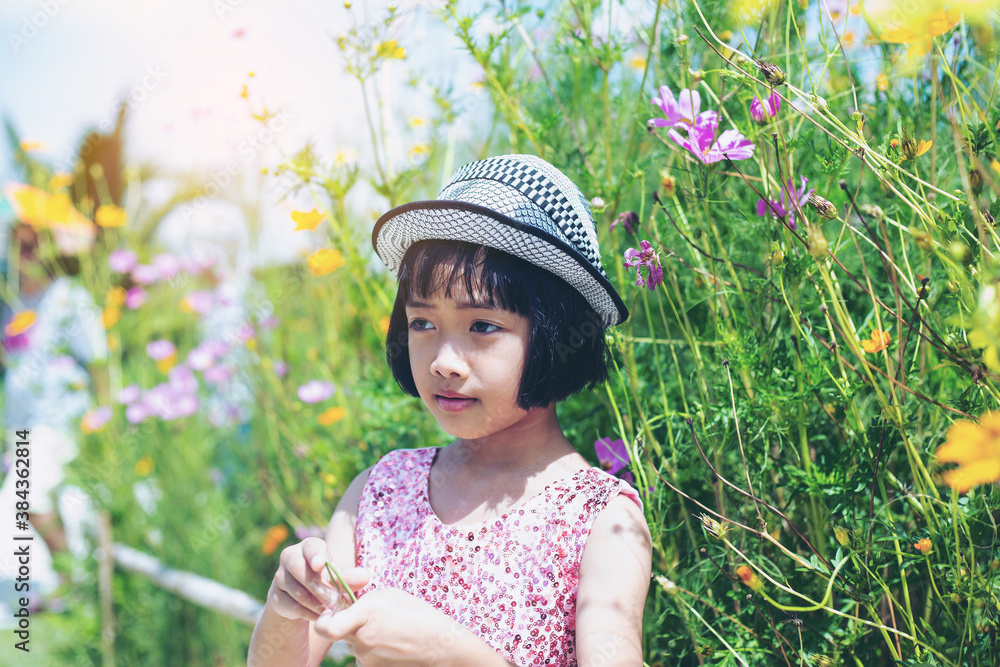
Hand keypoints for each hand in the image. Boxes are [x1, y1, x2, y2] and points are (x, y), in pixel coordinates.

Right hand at [266, 537, 368, 622]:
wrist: (302, 597)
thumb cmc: (325, 579)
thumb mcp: (337, 577)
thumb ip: (349, 577)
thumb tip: (365, 576)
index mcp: (308, 547)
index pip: (310, 547)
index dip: (315, 555)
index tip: (320, 565)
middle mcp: (290, 558)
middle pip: (299, 569)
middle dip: (318, 587)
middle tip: (333, 600)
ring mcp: (280, 577)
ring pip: (296, 591)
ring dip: (315, 603)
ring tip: (329, 610)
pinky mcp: (275, 596)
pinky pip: (291, 606)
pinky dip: (306, 613)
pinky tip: (318, 616)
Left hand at [314, 588, 471, 665]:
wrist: (439, 645)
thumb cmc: (417, 614)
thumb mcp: (389, 595)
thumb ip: (363, 599)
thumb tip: (344, 606)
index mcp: (365, 613)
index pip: (326, 626)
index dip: (322, 621)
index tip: (327, 615)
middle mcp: (362, 637)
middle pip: (340, 631)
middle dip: (348, 624)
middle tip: (372, 619)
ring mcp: (366, 656)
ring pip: (354, 643)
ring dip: (365, 636)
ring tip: (390, 631)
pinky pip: (364, 655)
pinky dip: (374, 649)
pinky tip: (392, 644)